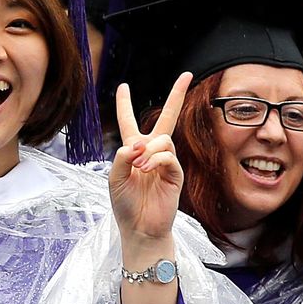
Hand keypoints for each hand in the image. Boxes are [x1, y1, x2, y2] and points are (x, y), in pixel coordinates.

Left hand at [110, 73, 192, 259]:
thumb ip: (122, 156)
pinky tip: (146, 171)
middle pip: (167, 117)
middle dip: (177, 95)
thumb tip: (140, 144)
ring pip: (163, 139)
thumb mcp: (113, 177)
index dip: (124, 104)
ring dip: (148, 151)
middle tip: (188, 74)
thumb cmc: (124, 205)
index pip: (129, 121)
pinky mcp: (176, 174)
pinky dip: (155, 161)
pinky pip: (168, 156)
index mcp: (133, 150)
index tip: (123, 86)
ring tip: (139, 169)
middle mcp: (152, 152)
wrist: (140, 228)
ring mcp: (166, 162)